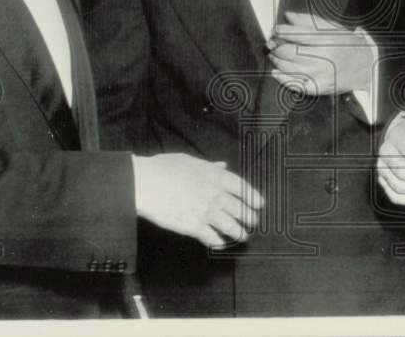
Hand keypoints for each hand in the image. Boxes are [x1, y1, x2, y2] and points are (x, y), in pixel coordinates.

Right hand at [132, 154, 263, 248]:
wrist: (145, 183)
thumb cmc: (164, 168)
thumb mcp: (190, 161)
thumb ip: (210, 166)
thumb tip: (222, 166)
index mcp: (216, 177)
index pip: (244, 189)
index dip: (254, 198)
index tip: (260, 205)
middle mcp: (215, 195)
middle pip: (242, 210)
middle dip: (251, 218)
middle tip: (254, 222)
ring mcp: (206, 212)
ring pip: (231, 227)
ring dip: (240, 233)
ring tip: (243, 236)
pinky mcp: (193, 227)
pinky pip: (212, 238)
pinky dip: (218, 242)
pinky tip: (220, 243)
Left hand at [267, 11, 375, 95]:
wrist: (366, 68)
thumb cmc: (348, 45)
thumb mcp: (333, 28)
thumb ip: (309, 21)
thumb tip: (288, 16)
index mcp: (327, 40)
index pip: (296, 34)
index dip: (281, 32)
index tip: (275, 30)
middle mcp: (324, 57)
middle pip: (290, 51)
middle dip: (276, 46)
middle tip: (271, 43)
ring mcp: (321, 74)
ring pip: (289, 67)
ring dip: (277, 60)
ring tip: (274, 55)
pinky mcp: (319, 88)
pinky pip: (295, 84)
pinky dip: (282, 78)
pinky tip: (276, 72)